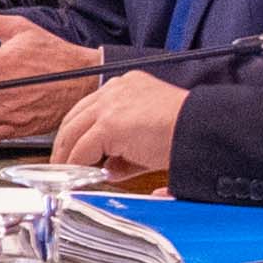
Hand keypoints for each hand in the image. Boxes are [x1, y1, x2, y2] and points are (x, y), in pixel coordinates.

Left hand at [43, 71, 191, 185]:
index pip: (91, 108)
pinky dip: (75, 163)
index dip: (80, 132)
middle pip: (76, 116)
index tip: (76, 151)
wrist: (200, 131)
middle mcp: (116, 90)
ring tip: (65, 172)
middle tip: (63, 164)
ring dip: (66, 154)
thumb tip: (108, 169)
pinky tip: (77, 175)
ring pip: (73, 131)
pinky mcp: (110, 123)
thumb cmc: (186, 132)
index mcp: (127, 87)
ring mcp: (111, 104)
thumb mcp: (150, 138)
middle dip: (66, 143)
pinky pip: (82, 148)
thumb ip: (125, 152)